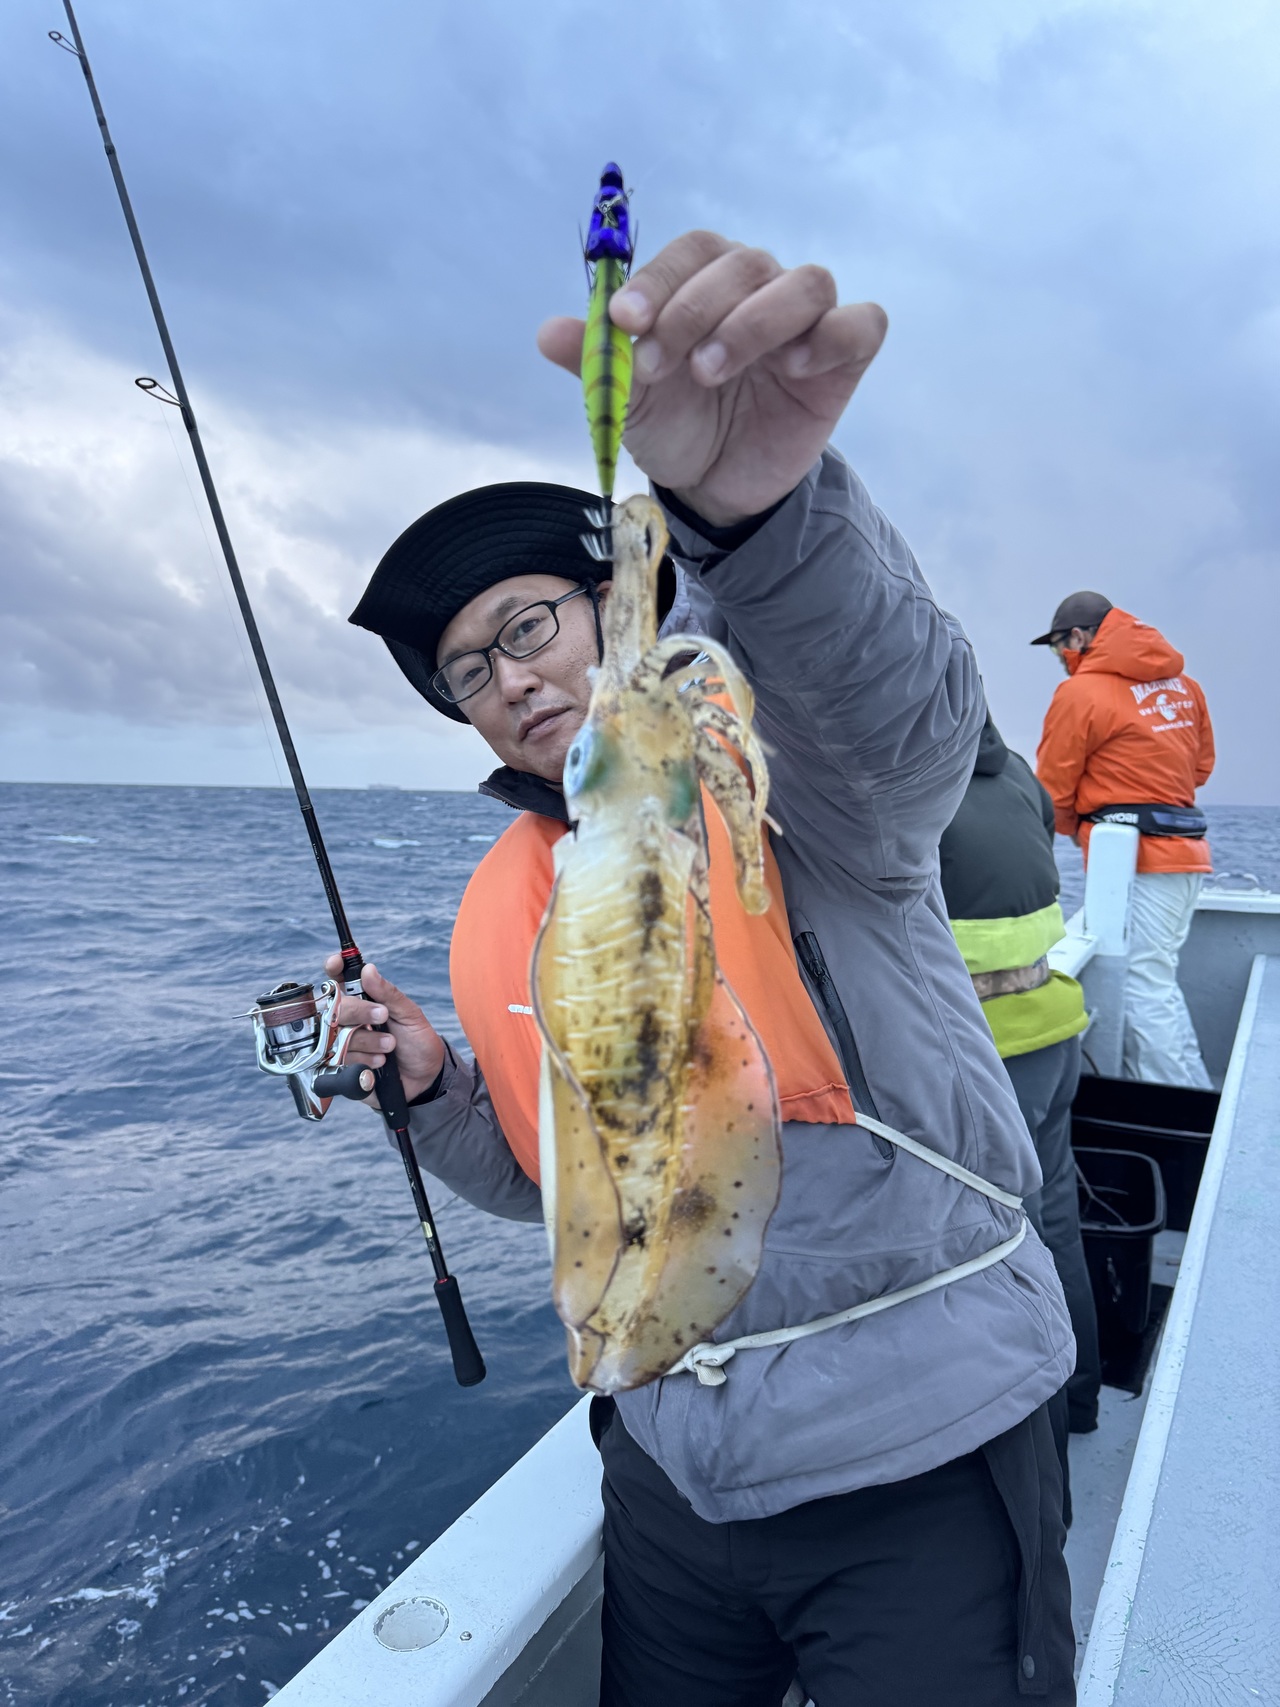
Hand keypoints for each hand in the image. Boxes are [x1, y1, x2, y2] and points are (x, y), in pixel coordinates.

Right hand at [325, 957, 445, 1107]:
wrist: (424, 1079)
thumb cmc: (417, 1042)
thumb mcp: (409, 1014)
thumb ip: (388, 993)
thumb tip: (368, 969)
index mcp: (363, 1000)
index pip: (338, 979)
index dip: (334, 968)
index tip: (336, 964)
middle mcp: (348, 1020)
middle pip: (335, 1007)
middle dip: (360, 1012)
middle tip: (383, 1016)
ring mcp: (342, 1043)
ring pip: (338, 1035)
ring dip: (369, 1040)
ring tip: (390, 1046)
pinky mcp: (341, 1068)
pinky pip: (340, 1060)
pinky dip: (364, 1060)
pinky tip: (380, 1063)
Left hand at [538, 230, 887, 525]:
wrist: (717, 488)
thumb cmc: (677, 427)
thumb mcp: (629, 401)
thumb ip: (597, 363)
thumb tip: (548, 333)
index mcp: (706, 282)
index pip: (692, 251)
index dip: (659, 280)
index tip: (623, 322)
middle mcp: (759, 288)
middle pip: (743, 263)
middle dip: (693, 311)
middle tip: (660, 366)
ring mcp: (807, 321)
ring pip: (804, 283)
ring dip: (752, 322)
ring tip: (710, 373)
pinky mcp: (843, 359)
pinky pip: (861, 324)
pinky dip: (832, 335)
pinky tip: (794, 368)